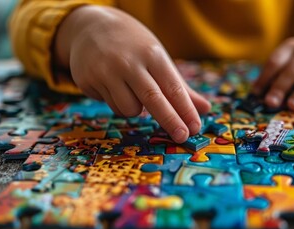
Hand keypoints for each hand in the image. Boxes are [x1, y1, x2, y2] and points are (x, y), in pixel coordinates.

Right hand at [54, 6, 210, 142]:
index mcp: (151, 54)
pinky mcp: (88, 80)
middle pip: (153, 99)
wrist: (90, 26)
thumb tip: (205, 109)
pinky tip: (113, 85)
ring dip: (135, 109)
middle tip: (182, 136)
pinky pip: (111, 106)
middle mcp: (128, 62)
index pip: (173, 87)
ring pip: (129, 109)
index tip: (196, 127)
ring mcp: (106, 71)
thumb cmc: (133, 46)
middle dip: (170, 120)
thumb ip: (180, 87)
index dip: (185, 110)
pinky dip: (118, 102)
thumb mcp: (158, 58)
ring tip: (131, 90)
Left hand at [253, 32, 293, 110]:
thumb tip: (256, 93)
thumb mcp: (291, 61)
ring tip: (293, 106)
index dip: (265, 77)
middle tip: (271, 103)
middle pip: (293, 69)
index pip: (276, 61)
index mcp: (292, 47)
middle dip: (281, 86)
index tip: (257, 93)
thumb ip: (276, 75)